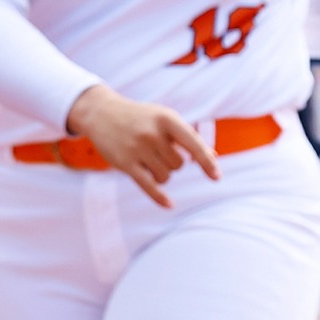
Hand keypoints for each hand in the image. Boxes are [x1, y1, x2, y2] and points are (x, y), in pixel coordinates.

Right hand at [65, 85, 219, 208]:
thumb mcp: (164, 120)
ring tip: (149, 161)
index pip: (193, 144)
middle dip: (172, 163)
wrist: (102, 114)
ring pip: (165, 176)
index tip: (217, 177)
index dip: (206, 162)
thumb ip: (187, 137)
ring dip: (161, 174)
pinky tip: (169, 205)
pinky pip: (148, 185)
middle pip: (179, 165)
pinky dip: (159, 197)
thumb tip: (213, 157)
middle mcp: (153, 134)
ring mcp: (138, 149)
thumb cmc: (140, 118)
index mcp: (167, 119)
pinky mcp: (125, 163)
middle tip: (158, 151)